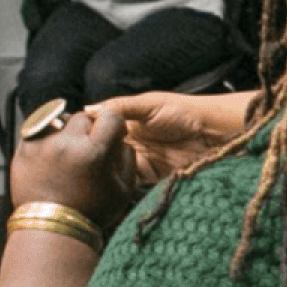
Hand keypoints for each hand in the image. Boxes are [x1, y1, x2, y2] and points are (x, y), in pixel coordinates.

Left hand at [8, 106, 140, 229]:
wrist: (52, 230)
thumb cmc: (92, 212)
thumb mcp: (123, 190)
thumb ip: (128, 159)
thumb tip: (121, 140)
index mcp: (94, 152)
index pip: (110, 116)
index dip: (115, 125)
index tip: (114, 135)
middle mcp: (66, 143)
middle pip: (83, 117)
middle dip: (89, 130)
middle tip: (89, 149)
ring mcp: (41, 145)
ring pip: (59, 122)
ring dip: (66, 132)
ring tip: (68, 153)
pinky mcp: (23, 151)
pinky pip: (38, 132)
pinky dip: (47, 140)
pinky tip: (52, 158)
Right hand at [86, 89, 258, 186]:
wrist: (213, 133)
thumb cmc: (184, 111)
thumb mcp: (149, 103)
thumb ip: (120, 107)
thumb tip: (88, 109)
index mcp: (127, 123)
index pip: (100, 132)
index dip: (87, 137)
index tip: (74, 140)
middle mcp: (131, 143)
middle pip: (104, 154)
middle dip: (93, 158)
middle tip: (81, 160)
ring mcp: (141, 161)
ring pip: (114, 170)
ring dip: (106, 171)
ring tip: (95, 171)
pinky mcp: (152, 177)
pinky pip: (132, 183)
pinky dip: (122, 183)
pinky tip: (112, 181)